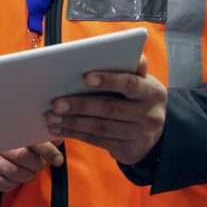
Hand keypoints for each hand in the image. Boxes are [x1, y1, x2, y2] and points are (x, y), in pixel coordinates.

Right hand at [0, 142, 64, 193]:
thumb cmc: (0, 149)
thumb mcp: (18, 139)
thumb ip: (39, 138)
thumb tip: (59, 137)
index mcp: (2, 126)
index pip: (29, 138)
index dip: (46, 149)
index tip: (57, 159)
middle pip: (23, 156)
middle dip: (36, 165)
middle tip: (37, 165)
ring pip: (16, 173)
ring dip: (26, 176)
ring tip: (24, 171)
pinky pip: (6, 185)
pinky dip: (13, 184)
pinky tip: (9, 177)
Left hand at [45, 55, 165, 164]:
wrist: (155, 134)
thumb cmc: (140, 98)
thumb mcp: (142, 82)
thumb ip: (132, 68)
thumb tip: (134, 55)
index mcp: (152, 92)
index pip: (130, 84)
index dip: (108, 80)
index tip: (86, 77)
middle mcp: (149, 115)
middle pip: (110, 109)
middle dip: (80, 106)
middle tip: (56, 103)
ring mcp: (139, 136)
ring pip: (100, 128)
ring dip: (72, 122)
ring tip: (51, 117)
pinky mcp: (127, 151)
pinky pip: (97, 142)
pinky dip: (76, 134)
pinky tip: (60, 128)